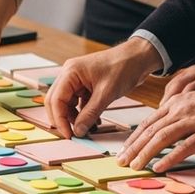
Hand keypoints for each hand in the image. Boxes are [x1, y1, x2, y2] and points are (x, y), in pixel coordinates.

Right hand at [46, 37, 162, 137]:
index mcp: (70, 72)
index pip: (56, 99)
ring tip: (88, 130)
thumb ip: (90, 114)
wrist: (138, 58)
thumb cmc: (123, 67)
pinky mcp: (86, 86)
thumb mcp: (106, 93)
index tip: (68, 134)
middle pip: (56, 102)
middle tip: (73, 135)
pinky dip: (84, 114)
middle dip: (63, 119)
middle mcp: (70, 75)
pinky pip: (78, 103)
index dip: (59, 119)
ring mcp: (77, 80)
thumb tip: (78, 131)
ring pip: (67, 104)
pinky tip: (94, 123)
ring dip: (75, 118)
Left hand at [118, 82, 194, 172]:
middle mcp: (180, 111)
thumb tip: (163, 131)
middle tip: (122, 161)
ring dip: (146, 154)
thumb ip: (177, 115)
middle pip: (150, 131)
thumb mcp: (192, 104)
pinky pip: (184, 147)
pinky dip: (170, 158)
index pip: (148, 123)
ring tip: (135, 166)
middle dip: (134, 148)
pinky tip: (160, 167)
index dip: (134, 138)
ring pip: (162, 138)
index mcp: (175, 104)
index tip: (124, 150)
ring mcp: (193, 121)